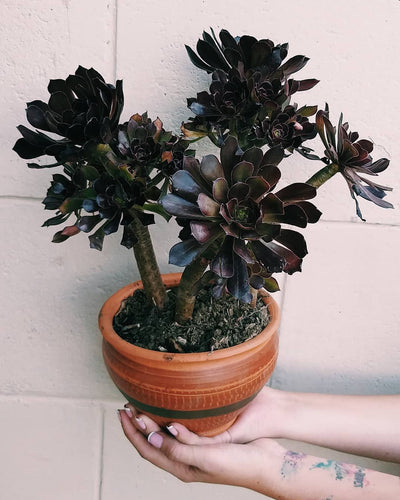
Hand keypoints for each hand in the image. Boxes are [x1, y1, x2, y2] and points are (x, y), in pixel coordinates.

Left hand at [118, 405, 282, 492]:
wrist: (268, 464)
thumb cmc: (239, 465)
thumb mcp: (206, 458)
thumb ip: (179, 449)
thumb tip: (152, 439)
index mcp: (182, 468)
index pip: (148, 450)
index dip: (132, 433)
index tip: (123, 413)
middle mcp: (186, 460)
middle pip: (153, 441)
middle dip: (138, 425)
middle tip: (128, 405)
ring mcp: (196, 451)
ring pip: (166, 434)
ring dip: (153, 419)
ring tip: (143, 403)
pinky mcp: (207, 440)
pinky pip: (183, 428)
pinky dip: (172, 416)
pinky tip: (173, 404)